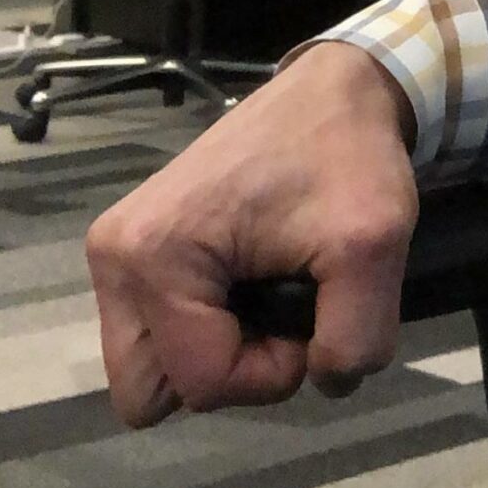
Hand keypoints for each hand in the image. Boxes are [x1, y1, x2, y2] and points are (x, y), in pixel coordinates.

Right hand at [85, 41, 418, 426]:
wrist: (334, 92)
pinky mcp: (136, 250)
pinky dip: (208, 328)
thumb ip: (355, 340)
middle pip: (150, 394)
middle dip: (227, 374)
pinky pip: (160, 334)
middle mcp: (114, 260)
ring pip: (154, 369)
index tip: (311, 308)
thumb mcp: (374, 247)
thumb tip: (323, 380)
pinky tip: (251, 279)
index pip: (203, 385)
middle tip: (278, 311)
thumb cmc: (346, 156)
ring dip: (219, 354)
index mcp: (152, 258)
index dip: (271, 372)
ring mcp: (117, 255)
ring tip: (268, 291)